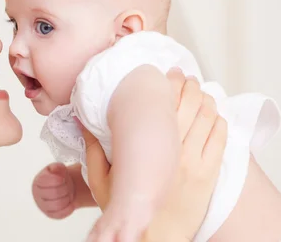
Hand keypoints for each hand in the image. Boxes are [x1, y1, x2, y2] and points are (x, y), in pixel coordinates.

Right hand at [31, 162, 75, 218]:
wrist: (63, 188)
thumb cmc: (59, 176)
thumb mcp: (58, 168)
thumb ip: (56, 167)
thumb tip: (54, 170)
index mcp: (38, 181)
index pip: (45, 181)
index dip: (57, 180)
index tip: (63, 178)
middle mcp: (37, 194)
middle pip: (54, 193)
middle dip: (65, 189)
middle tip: (68, 186)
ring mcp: (42, 205)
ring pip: (57, 205)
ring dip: (67, 199)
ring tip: (69, 194)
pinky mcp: (49, 214)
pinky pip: (59, 214)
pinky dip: (68, 209)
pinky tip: (71, 203)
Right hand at [80, 68, 227, 241]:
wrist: (156, 238)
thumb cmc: (129, 210)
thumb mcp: (101, 182)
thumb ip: (92, 150)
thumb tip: (81, 123)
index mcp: (147, 149)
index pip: (162, 104)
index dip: (166, 83)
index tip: (163, 74)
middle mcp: (173, 151)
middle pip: (187, 103)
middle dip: (185, 84)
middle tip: (179, 75)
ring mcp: (194, 162)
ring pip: (206, 117)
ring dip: (203, 98)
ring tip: (197, 89)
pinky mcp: (209, 174)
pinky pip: (219, 139)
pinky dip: (218, 121)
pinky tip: (213, 114)